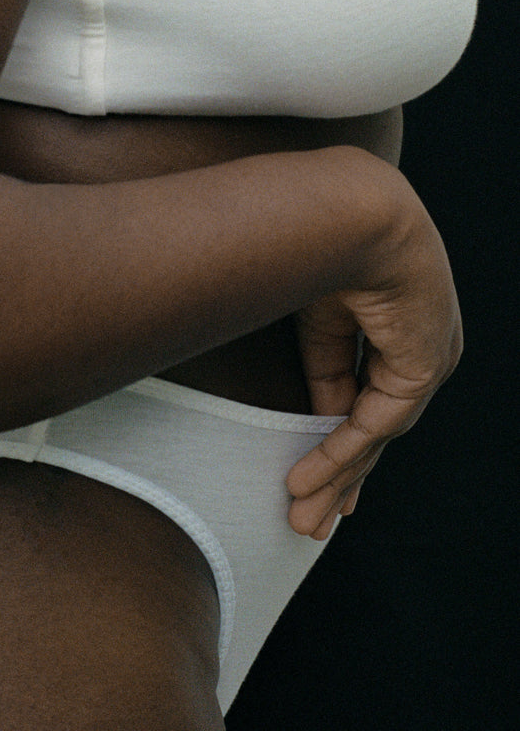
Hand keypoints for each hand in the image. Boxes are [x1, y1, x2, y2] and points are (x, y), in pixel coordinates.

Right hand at [287, 207, 462, 539]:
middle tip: (313, 519)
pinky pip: (374, 427)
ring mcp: (427, 360)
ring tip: (303, 519)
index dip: (338, 438)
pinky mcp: (421, 369)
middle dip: (341, 476)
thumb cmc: (328, 240)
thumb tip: (307, 410)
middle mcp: (422, 349)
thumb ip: (321, 363)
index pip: (368, 396)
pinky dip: (337, 456)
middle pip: (376, 428)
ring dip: (335, 479)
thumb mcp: (318, 314)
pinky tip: (307, 482)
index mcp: (400, 325)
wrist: (353, 211)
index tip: (313, 476)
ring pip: (376, 437)